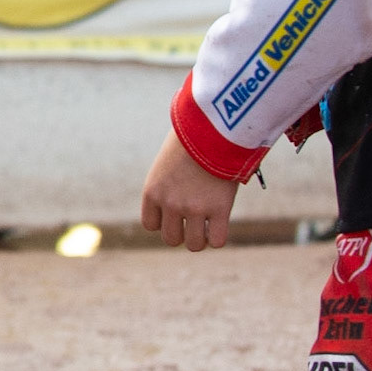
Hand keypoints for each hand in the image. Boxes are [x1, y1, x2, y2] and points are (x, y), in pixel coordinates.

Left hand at [140, 131, 239, 250]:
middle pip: (171, 239)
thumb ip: (170, 185)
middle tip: (194, 218)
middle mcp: (169, 203)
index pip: (151, 225)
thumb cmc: (191, 137)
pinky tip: (221, 224)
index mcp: (152, 191)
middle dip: (183, 231)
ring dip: (201, 238)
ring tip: (208, 224)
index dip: (165, 221)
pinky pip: (217, 241)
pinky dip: (218, 237)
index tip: (176, 212)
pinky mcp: (219, 210)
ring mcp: (194, 209)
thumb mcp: (169, 162)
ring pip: (194, 245)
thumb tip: (180, 200)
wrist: (212, 125)